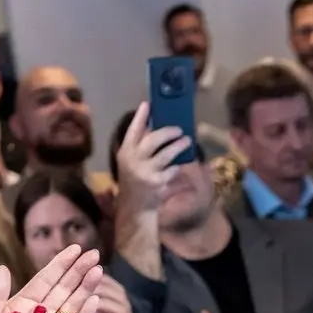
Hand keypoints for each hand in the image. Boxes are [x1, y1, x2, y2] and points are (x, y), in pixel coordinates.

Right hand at [114, 101, 191, 215]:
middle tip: (179, 129)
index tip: (148, 103)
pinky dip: (176, 166)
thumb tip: (158, 130)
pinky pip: (172, 169)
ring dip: (179, 146)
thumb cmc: (135, 182)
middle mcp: (132, 160)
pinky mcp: (156, 182)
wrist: (135, 208)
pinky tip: (178, 165)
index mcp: (125, 152)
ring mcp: (145, 171)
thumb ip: (140, 148)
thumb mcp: (130, 163)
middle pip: (153, 138)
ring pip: (167, 153)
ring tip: (187, 141)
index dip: (141, 116)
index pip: (133, 130)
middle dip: (168, 131)